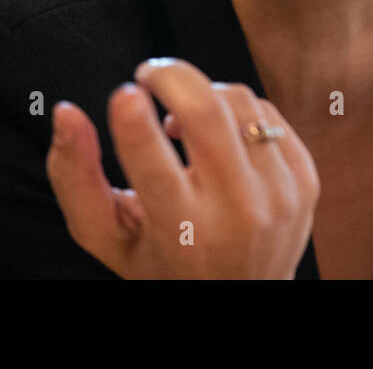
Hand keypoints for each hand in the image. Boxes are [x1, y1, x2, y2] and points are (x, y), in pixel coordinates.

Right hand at [46, 57, 319, 278]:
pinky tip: (220, 136)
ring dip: (203, 96)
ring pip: (238, 101)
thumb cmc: (162, 261)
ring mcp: (279, 196)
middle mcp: (236, 214)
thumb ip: (75, 177)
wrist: (243, 297)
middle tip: (148, 74)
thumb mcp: (108, 235)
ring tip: (180, 122)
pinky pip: (269, 112)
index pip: (154, 164)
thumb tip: (66, 112)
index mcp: (181, 232)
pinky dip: (237, 112)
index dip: (134, 118)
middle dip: (170, 76)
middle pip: (205, 111)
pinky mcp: (306, 181)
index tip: (125, 92)